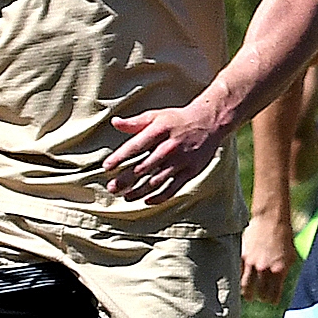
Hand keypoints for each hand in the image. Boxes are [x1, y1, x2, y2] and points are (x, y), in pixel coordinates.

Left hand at [104, 98, 226, 203]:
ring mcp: (181, 161)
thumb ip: (135, 122)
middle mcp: (170, 147)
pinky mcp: (191, 171)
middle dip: (126, 179)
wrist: (209, 122)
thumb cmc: (177, 119)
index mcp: (159, 131)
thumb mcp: (156, 116)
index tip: (107, 167)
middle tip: (112, 188)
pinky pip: (173, 188)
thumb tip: (114, 123)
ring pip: (157, 181)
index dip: (120, 158)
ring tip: (126, 196)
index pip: (135, 147)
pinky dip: (160, 197)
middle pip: (143, 167)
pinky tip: (147, 200)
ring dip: (139, 191)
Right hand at [242, 211, 296, 303]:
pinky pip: (239, 273)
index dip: (273, 300)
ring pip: (245, 286)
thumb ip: (285, 270)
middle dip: (260, 298)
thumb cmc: (285, 236)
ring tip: (248, 296)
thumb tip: (280, 282)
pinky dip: (240, 279)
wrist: (271, 220)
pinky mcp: (242, 256)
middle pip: (259, 292)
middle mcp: (265, 269)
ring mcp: (252, 263)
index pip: (274, 294)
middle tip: (259, 299)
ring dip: (247, 293)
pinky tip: (240, 282)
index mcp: (279, 270)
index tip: (272, 302)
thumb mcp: (292, 255)